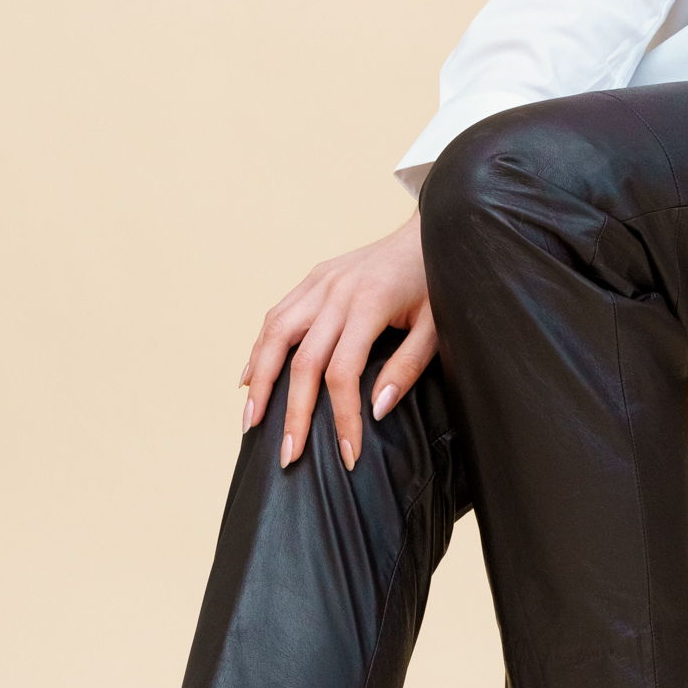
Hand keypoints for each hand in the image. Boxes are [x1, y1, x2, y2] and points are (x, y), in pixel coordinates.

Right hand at [239, 212, 436, 468]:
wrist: (429, 230)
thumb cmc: (437, 281)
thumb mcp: (438, 326)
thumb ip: (408, 367)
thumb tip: (376, 410)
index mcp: (370, 304)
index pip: (343, 374)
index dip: (343, 419)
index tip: (346, 456)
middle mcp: (337, 292)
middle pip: (302, 361)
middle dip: (292, 413)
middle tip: (286, 455)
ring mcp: (320, 282)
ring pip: (276, 334)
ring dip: (260, 381)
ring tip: (250, 420)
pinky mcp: (314, 277)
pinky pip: (276, 315)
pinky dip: (259, 349)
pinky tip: (249, 378)